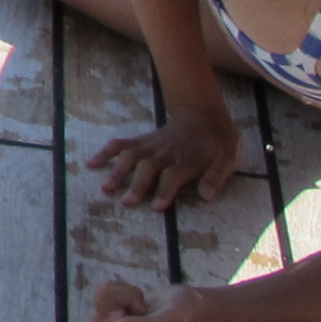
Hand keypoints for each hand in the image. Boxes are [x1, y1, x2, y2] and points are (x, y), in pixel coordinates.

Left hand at [85, 279, 207, 321]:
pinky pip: (107, 293)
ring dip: (120, 294)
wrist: (196, 305)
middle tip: (134, 308)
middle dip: (111, 306)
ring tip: (141, 302)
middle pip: (93, 321)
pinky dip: (123, 289)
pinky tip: (140, 298)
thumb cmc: (187, 316)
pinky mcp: (123, 309)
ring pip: (99, 302)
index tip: (125, 317)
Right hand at [91, 109, 240, 210]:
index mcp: (186, 160)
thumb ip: (216, 176)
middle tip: (127, 202)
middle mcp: (165, 153)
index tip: (156, 208)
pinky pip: (120, 144)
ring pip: (131, 156)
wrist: (203, 114)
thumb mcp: (228, 157)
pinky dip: (105, 152)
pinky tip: (92, 163)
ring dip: (118, 171)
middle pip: (148, 168)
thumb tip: (207, 197)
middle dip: (137, 185)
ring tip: (106, 188)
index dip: (164, 192)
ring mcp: (150, 146)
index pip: (173, 177)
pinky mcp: (141, 141)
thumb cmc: (217, 140)